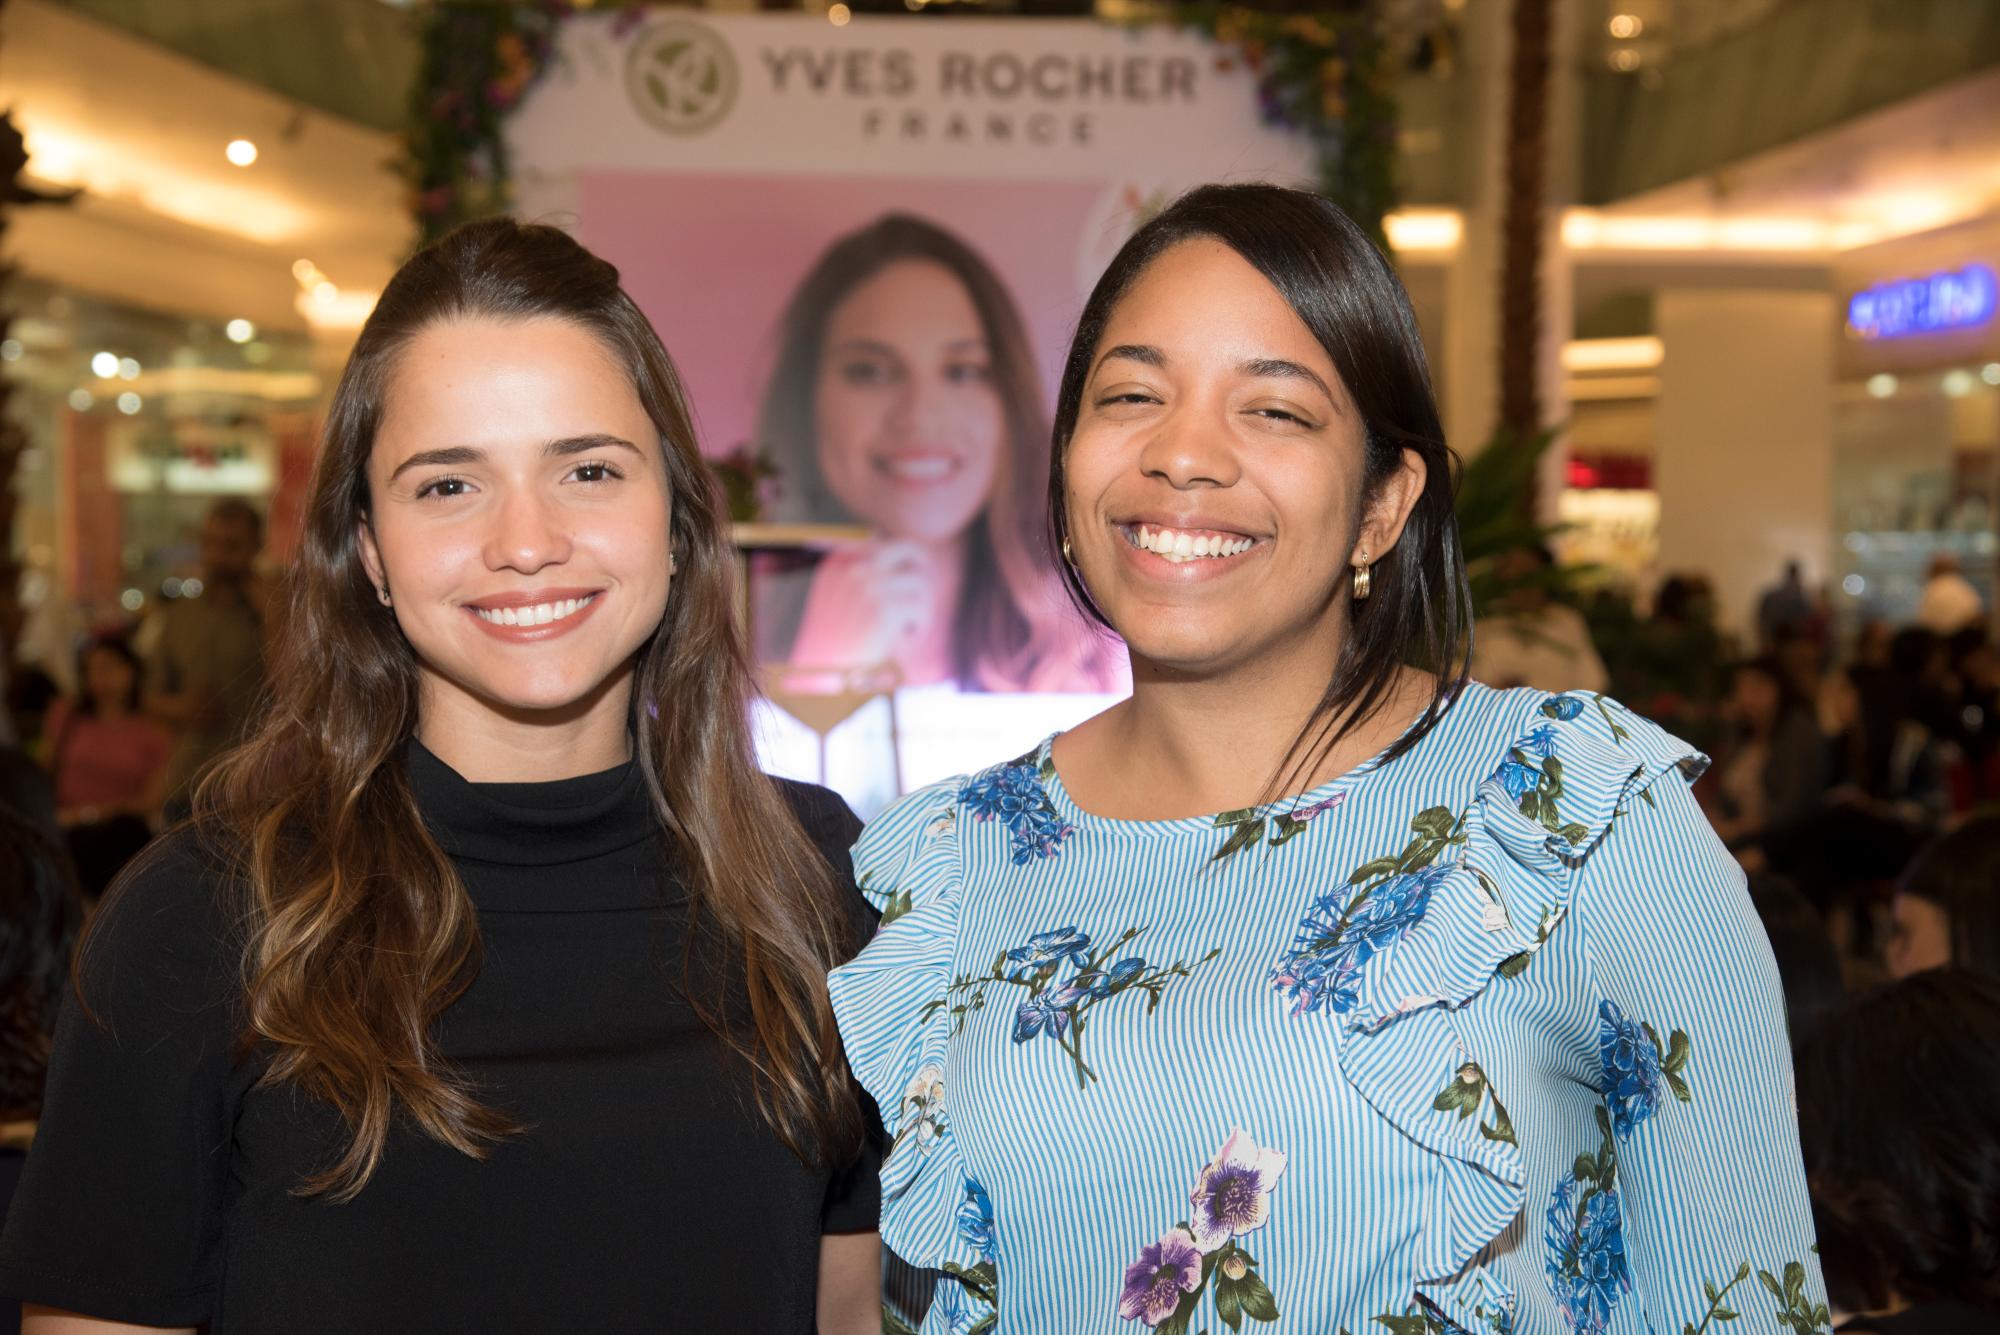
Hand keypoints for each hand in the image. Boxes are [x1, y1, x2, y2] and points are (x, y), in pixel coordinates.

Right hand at [789, 541, 949, 675]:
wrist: (820, 674)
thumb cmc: (832, 642)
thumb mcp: (836, 597)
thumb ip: (857, 569)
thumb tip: (878, 537)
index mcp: (839, 559)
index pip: (883, 542)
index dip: (901, 564)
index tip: (902, 589)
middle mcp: (854, 565)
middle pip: (910, 549)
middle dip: (922, 571)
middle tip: (921, 597)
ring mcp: (869, 584)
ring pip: (921, 582)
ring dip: (921, 608)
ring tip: (906, 629)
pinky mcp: (884, 609)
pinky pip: (921, 609)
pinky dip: (918, 628)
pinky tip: (902, 641)